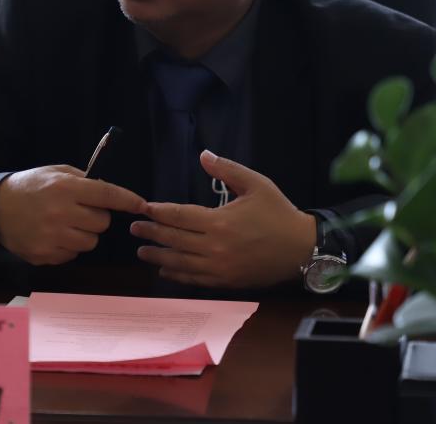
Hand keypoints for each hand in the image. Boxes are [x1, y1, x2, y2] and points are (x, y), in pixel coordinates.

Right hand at [0, 165, 145, 264]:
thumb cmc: (29, 186)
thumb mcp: (55, 172)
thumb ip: (83, 179)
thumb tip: (110, 191)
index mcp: (65, 188)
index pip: (107, 195)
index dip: (127, 200)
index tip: (141, 205)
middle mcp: (61, 213)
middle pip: (102, 222)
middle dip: (97, 216)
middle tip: (81, 210)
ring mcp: (52, 237)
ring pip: (90, 242)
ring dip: (84, 233)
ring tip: (66, 223)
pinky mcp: (44, 255)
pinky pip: (72, 254)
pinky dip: (69, 246)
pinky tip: (54, 235)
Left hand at [131, 150, 316, 287]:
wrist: (301, 249)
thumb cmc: (279, 213)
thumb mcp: (256, 184)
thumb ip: (227, 169)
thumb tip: (203, 154)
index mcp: (219, 221)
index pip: (179, 216)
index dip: (159, 212)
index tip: (144, 207)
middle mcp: (215, 247)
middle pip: (174, 240)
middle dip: (151, 233)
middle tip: (134, 228)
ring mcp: (219, 268)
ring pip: (180, 263)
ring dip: (158, 257)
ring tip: (142, 251)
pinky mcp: (225, 282)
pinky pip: (194, 279)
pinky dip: (176, 274)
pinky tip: (165, 270)